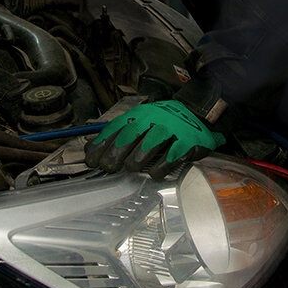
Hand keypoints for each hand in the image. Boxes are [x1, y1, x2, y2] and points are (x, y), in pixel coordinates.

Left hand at [85, 99, 224, 179]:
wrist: (197, 114)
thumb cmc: (163, 122)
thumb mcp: (139, 122)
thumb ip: (116, 135)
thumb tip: (90, 149)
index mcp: (139, 114)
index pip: (115, 128)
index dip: (101, 145)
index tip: (91, 161)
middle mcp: (153, 119)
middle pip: (130, 134)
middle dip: (116, 153)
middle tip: (108, 167)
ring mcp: (171, 128)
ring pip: (151, 142)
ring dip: (138, 157)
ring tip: (132, 168)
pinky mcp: (187, 141)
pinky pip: (173, 154)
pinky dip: (162, 166)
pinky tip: (155, 173)